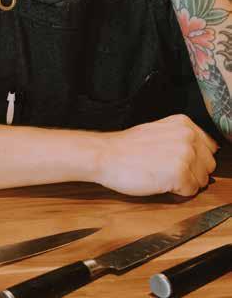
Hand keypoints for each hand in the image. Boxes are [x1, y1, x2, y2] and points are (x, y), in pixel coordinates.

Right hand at [95, 114, 218, 196]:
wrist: (107, 155)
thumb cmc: (128, 147)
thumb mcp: (159, 131)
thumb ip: (181, 137)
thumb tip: (203, 153)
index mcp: (184, 123)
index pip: (209, 147)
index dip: (195, 159)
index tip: (179, 161)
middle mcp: (188, 136)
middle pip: (209, 165)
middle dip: (193, 172)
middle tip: (167, 169)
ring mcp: (185, 154)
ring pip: (202, 180)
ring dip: (185, 183)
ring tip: (162, 174)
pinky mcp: (180, 173)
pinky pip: (191, 192)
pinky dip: (177, 192)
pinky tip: (160, 181)